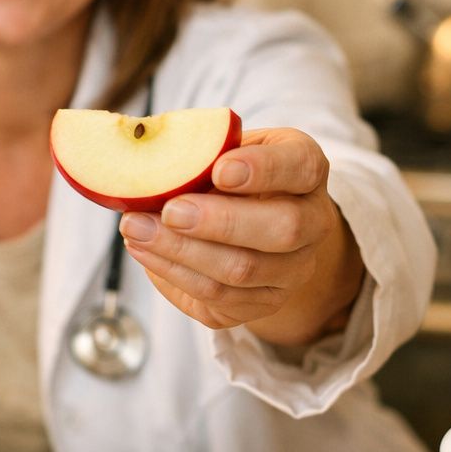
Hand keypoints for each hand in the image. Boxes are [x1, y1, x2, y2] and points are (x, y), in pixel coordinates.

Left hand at [118, 127, 364, 346]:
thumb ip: (200, 148)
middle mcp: (313, 223)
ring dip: (182, 251)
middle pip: (283, 229)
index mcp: (307, 170)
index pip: (302, 166)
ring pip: (244, 270)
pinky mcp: (263, 303)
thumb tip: (146, 148)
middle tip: (170, 210)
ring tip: (136, 229)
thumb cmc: (231, 175)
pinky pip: (219, 298)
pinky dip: (174, 274)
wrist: (252, 222)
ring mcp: (293, 269)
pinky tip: (144, 251)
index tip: (220, 170)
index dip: (265, 169)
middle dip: (220, 222)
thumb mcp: (225, 148)